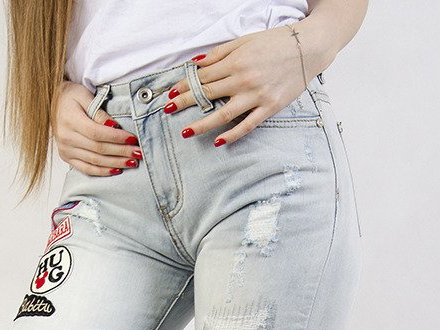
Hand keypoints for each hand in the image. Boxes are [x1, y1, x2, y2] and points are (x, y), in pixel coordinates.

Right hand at [53, 80, 141, 175]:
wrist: (53, 102)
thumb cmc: (71, 96)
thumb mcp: (84, 95)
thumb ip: (98, 110)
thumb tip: (113, 126)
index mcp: (70, 120)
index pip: (97, 133)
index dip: (116, 138)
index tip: (132, 139)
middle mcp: (66, 138)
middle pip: (98, 149)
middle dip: (121, 152)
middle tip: (138, 153)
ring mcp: (65, 150)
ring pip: (94, 161)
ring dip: (115, 163)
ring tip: (132, 162)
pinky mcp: (66, 157)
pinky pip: (86, 169)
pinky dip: (102, 171)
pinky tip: (116, 170)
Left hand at [163, 23, 330, 144]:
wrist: (308, 47)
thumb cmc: (276, 42)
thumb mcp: (246, 40)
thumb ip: (221, 53)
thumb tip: (197, 63)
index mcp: (236, 61)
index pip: (204, 76)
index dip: (185, 84)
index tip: (172, 92)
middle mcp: (244, 79)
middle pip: (208, 94)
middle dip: (185, 102)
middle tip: (168, 111)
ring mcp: (256, 95)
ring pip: (223, 113)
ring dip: (202, 124)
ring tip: (186, 132)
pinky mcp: (269, 108)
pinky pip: (247, 125)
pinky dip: (232, 134)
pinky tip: (217, 141)